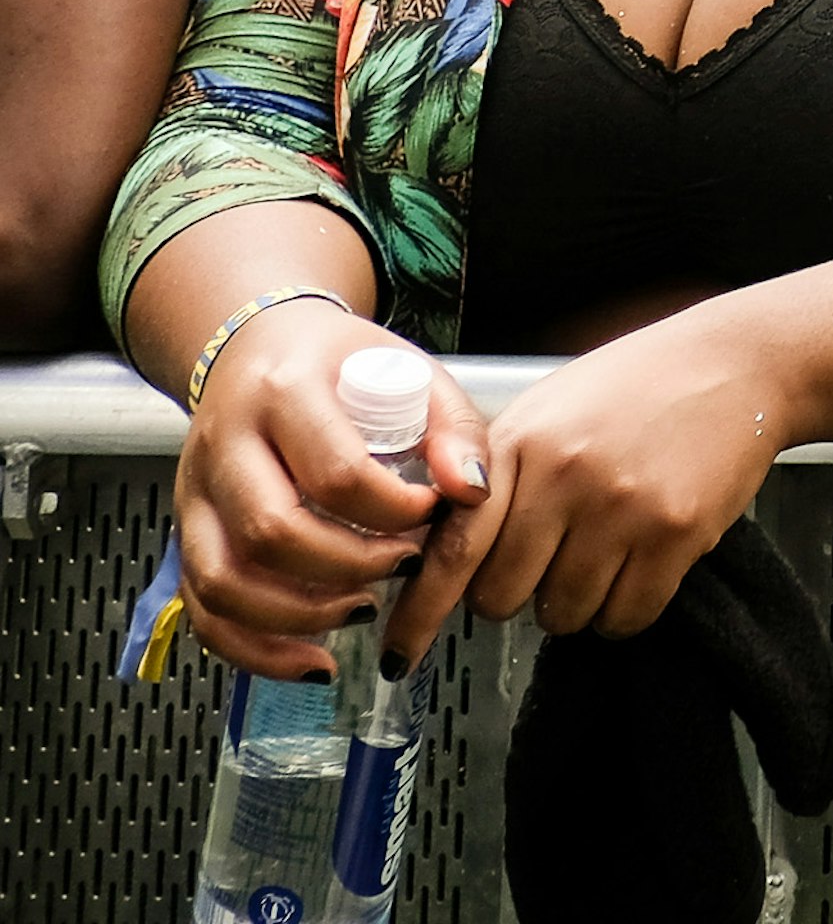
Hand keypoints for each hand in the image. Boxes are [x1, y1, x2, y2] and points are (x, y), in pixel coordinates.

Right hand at [172, 301, 484, 679]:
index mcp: (284, 392)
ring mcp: (194, 493)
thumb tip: (471, 490)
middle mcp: (224, 444)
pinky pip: (202, 608)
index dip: (393, 510)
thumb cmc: (342, 364)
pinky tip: (313, 659)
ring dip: (301, 615)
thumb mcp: (410, 367)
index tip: (432, 513)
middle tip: (403, 566)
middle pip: (273, 532)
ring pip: (224, 580)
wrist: (260, 349)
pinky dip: (255, 649)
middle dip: (350, 567)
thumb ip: (453, 427)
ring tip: (364, 609)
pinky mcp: (184, 532)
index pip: (335, 472)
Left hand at [392, 305, 792, 664]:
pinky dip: (624, 610)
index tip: (403, 652)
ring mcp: (624, 508)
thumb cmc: (639, 385)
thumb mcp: (548, 408)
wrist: (739, 364)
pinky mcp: (678, 533)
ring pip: (564, 614)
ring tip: (603, 552)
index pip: (454, 548)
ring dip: (575, 601)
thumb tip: (442, 552)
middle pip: (504, 597)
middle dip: (517, 594)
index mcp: (522, 444)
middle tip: (547, 562)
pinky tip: (636, 568)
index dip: (422, 610)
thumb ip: (494, 472)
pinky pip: (627, 615)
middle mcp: (566, 477)